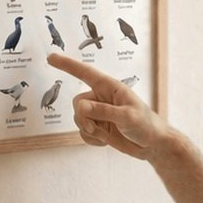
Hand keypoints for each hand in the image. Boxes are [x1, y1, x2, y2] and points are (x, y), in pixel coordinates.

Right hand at [47, 53, 162, 159]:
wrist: (152, 145)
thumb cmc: (146, 125)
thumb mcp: (127, 117)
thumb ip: (103, 111)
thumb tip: (81, 107)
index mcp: (110, 87)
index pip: (85, 73)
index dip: (67, 65)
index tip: (51, 57)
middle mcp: (102, 97)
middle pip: (77, 103)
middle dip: (84, 118)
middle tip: (98, 128)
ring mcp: (99, 113)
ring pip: (78, 119)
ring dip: (90, 131)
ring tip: (107, 135)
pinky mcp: (97, 126)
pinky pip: (82, 132)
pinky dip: (91, 139)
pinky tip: (106, 140)